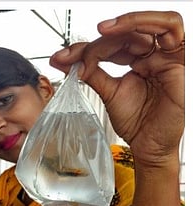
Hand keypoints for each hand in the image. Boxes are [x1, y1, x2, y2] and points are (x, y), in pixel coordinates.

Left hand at [50, 11, 183, 167]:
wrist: (148, 146)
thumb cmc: (136, 121)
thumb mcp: (108, 92)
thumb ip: (90, 73)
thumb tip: (63, 60)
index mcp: (139, 61)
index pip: (113, 43)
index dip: (87, 47)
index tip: (63, 58)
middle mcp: (155, 56)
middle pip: (128, 33)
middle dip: (98, 41)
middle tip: (74, 54)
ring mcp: (168, 58)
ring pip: (152, 24)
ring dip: (125, 23)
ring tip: (102, 32)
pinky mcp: (179, 62)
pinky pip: (172, 30)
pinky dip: (144, 24)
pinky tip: (118, 33)